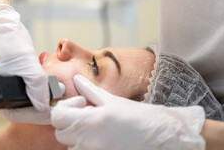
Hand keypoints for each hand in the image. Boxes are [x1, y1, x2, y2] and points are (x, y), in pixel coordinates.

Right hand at [0, 4, 49, 122]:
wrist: (0, 24)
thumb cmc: (7, 40)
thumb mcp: (26, 64)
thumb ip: (37, 86)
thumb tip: (45, 106)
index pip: (16, 113)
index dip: (36, 115)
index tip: (53, 113)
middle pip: (18, 109)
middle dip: (39, 108)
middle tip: (59, 106)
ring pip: (20, 100)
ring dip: (37, 99)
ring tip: (55, 98)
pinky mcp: (3, 80)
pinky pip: (19, 90)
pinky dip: (33, 91)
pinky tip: (46, 89)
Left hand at [51, 75, 205, 149]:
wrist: (166, 139)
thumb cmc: (144, 119)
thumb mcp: (114, 101)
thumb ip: (91, 92)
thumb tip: (77, 81)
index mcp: (92, 123)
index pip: (57, 118)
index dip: (64, 109)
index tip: (80, 103)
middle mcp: (89, 143)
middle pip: (61, 133)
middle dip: (70, 122)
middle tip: (88, 113)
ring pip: (71, 146)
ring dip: (78, 135)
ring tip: (95, 126)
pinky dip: (86, 144)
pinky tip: (101, 137)